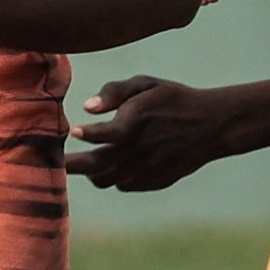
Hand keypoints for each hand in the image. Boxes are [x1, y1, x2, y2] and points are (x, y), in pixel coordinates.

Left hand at [69, 75, 232, 192]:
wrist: (212, 125)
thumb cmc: (172, 100)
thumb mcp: (146, 84)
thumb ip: (115, 91)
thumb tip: (88, 107)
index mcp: (138, 122)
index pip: (107, 134)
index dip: (88, 135)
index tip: (74, 131)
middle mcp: (141, 149)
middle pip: (96, 166)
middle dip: (71, 165)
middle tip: (57, 160)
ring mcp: (148, 168)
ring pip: (105, 180)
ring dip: (91, 172)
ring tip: (84, 160)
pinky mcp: (155, 181)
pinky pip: (123, 185)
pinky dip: (113, 177)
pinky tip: (113, 164)